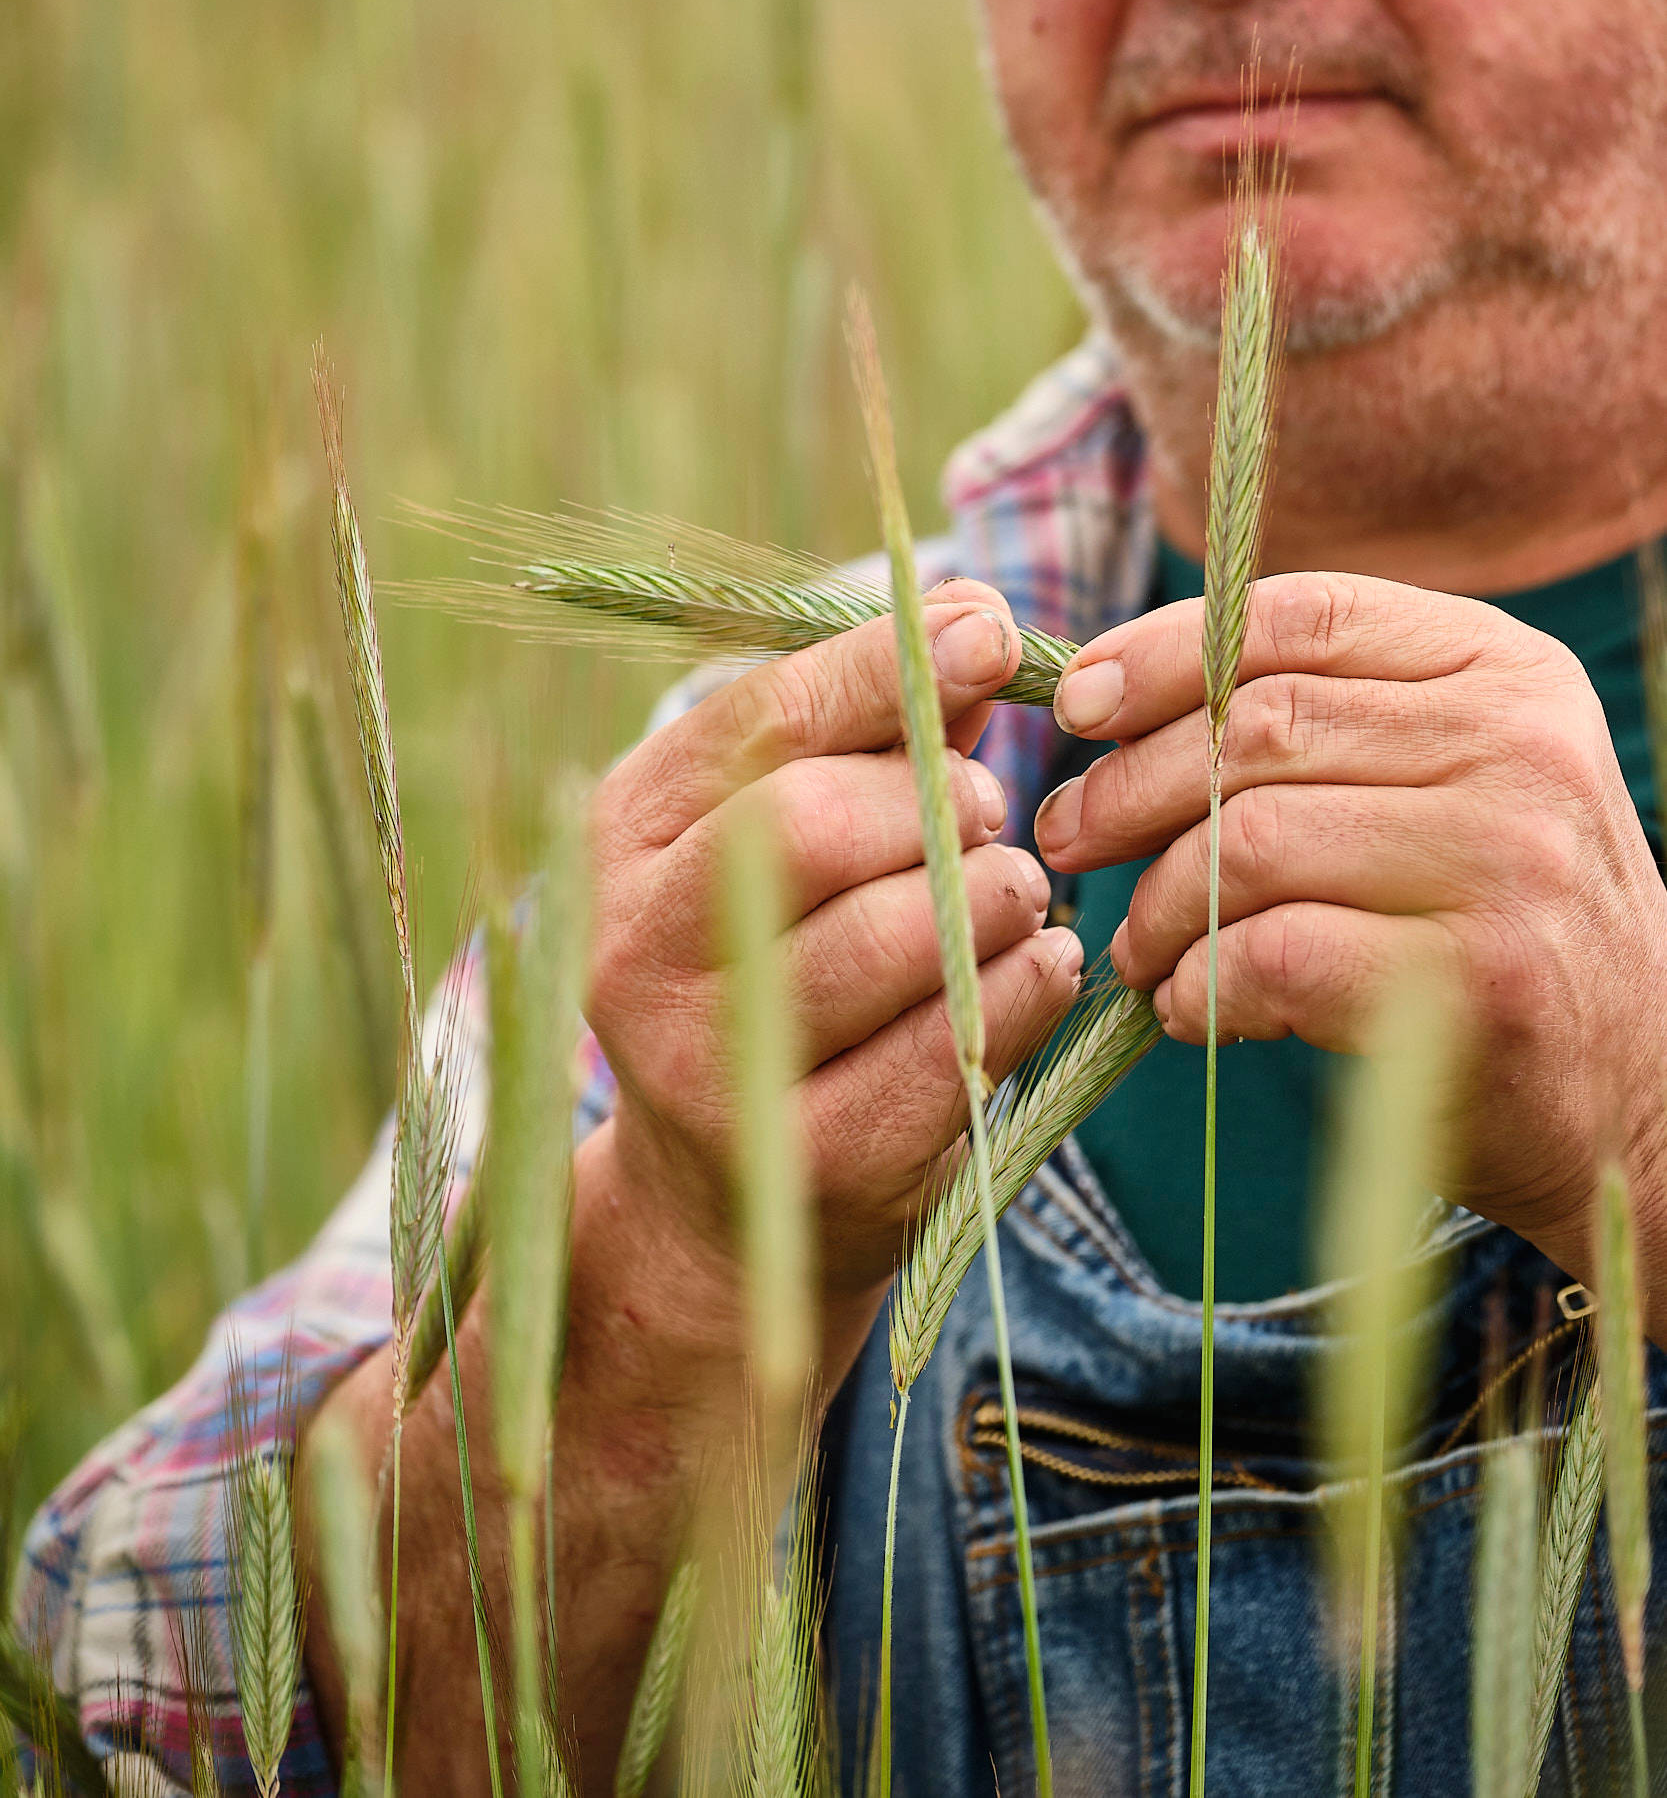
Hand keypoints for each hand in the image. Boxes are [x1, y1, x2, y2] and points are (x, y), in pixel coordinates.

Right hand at [586, 580, 1082, 1366]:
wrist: (722, 1207)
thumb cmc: (775, 969)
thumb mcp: (784, 841)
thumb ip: (872, 732)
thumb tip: (977, 612)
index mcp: (623, 838)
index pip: (755, 720)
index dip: (885, 667)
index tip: (990, 631)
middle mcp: (637, 949)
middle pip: (808, 824)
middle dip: (933, 800)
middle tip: (987, 812)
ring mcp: (711, 1067)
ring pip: (894, 935)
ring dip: (994, 894)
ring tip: (1016, 893)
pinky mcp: (808, 1162)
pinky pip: (956, 1046)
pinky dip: (1026, 988)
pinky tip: (1041, 967)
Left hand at [1033, 569, 1666, 1276]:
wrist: (1637, 1094)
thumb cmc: (1495, 921)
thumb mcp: (1445, 775)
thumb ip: (1317, 712)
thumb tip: (1099, 688)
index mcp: (1502, 666)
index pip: (1294, 614)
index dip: (1159, 652)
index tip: (1076, 708)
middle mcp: (1518, 744)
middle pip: (1254, 727)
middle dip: (1129, 787)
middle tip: (1070, 841)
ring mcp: (1509, 859)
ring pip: (1250, 840)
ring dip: (1160, 904)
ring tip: (1140, 949)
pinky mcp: (1483, 980)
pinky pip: (1275, 954)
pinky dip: (1202, 986)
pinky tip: (1192, 1008)